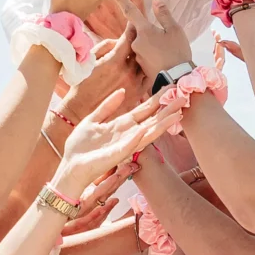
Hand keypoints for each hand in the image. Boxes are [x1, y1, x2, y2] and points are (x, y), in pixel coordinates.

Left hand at [55, 89, 184, 207]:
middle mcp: (127, 134)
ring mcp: (124, 145)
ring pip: (148, 132)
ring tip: (177, 113)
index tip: (171, 87)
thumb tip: (123, 92)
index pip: (144, 110)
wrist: (70, 166)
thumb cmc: (80, 147)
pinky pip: (130, 145)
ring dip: (162, 123)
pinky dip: (138, 138)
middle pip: (152, 119)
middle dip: (167, 109)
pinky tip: (148, 129)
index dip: (157, 99)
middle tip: (184, 97)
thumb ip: (107, 106)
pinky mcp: (116, 155)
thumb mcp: (92, 120)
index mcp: (121, 125)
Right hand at [63, 23, 139, 123]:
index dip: (132, 28)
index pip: (129, 38)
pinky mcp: (138, 95)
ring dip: (147, 57)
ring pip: (147, 64)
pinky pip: (148, 78)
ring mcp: (134, 84)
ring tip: (150, 51)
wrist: (82, 109)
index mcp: (114, 61)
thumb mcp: (90, 60)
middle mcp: (127, 72)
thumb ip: (105, 46)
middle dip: (142, 41)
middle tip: (145, 33)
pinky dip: (149, 71)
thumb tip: (117, 40)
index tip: (135, 22)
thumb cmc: (83, 83)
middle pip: (141, 50)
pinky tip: (149, 67)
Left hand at [126, 0, 192, 82]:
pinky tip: (163, 60)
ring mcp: (137, 56)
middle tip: (163, 39)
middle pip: (138, 31)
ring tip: (166, 52)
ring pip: (142, 43)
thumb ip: (163, 14)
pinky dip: (152, 54)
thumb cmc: (178, 53)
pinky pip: (144, 55)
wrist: (177, 79)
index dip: (123, 1)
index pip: (131, 12)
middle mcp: (136, 43)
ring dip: (151, 44)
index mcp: (144, 31)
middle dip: (148, 31)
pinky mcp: (140, 66)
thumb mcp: (175, 30)